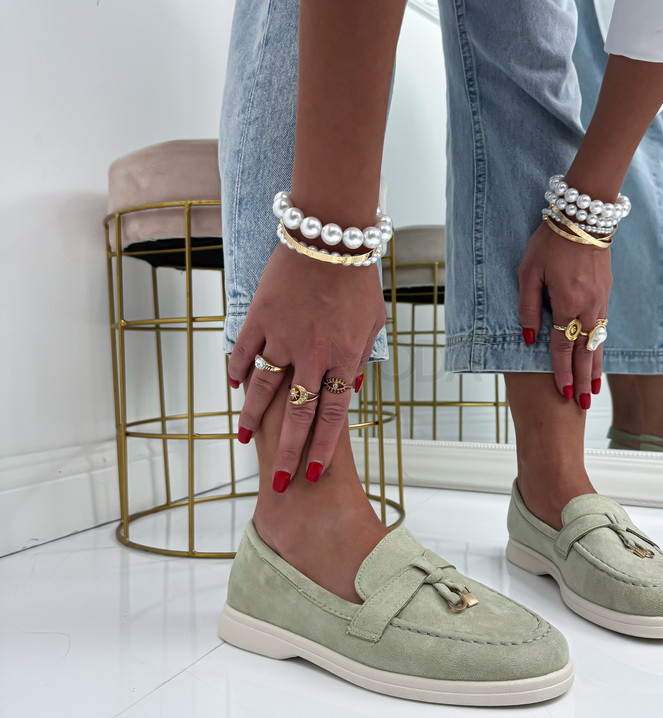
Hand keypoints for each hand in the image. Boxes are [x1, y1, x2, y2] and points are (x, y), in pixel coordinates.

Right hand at [227, 245, 385, 490]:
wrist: (332, 236)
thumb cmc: (357, 279)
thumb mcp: (373, 322)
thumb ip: (360, 357)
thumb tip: (349, 389)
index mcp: (343, 358)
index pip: (332, 415)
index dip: (321, 446)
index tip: (312, 470)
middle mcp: (311, 354)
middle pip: (297, 414)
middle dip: (288, 451)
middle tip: (279, 480)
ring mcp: (282, 336)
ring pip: (264, 388)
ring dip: (252, 417)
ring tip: (242, 438)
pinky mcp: (260, 317)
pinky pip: (244, 352)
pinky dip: (237, 371)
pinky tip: (234, 386)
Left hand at [518, 222, 611, 408]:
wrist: (585, 216)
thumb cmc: (551, 242)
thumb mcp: (529, 272)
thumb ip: (528, 307)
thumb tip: (528, 338)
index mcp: (567, 305)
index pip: (563, 348)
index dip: (562, 373)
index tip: (565, 395)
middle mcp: (588, 308)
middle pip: (585, 352)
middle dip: (583, 379)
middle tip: (584, 405)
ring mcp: (601, 302)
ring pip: (598, 343)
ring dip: (596, 367)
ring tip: (595, 388)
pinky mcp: (606, 294)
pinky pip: (604, 329)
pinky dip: (601, 347)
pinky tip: (598, 356)